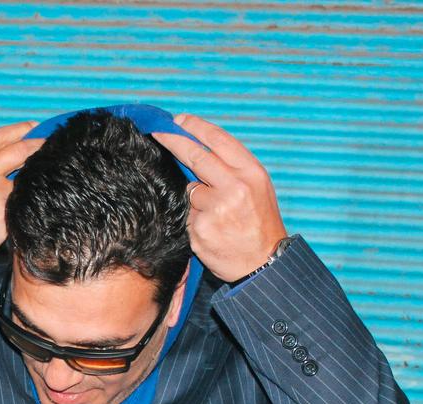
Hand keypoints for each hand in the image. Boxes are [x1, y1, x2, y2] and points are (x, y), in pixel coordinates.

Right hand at [0, 121, 44, 268]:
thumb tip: (4, 161)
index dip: (17, 130)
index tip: (32, 127)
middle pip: (16, 149)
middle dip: (36, 143)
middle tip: (50, 143)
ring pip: (24, 173)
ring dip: (38, 169)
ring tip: (50, 167)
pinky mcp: (3, 209)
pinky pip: (24, 197)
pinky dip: (35, 194)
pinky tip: (43, 194)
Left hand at [152, 113, 287, 282]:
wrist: (264, 264)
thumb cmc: (259, 223)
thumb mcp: (256, 188)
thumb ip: (231, 169)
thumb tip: (198, 149)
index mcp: (251, 173)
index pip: (218, 140)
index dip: (195, 127)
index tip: (178, 120)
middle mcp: (235, 187)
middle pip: (196, 156)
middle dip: (173, 141)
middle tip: (157, 131)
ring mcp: (217, 209)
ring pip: (189, 191)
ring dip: (194, 200)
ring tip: (217, 216)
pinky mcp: (201, 229)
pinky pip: (187, 217)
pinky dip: (194, 222)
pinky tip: (212, 231)